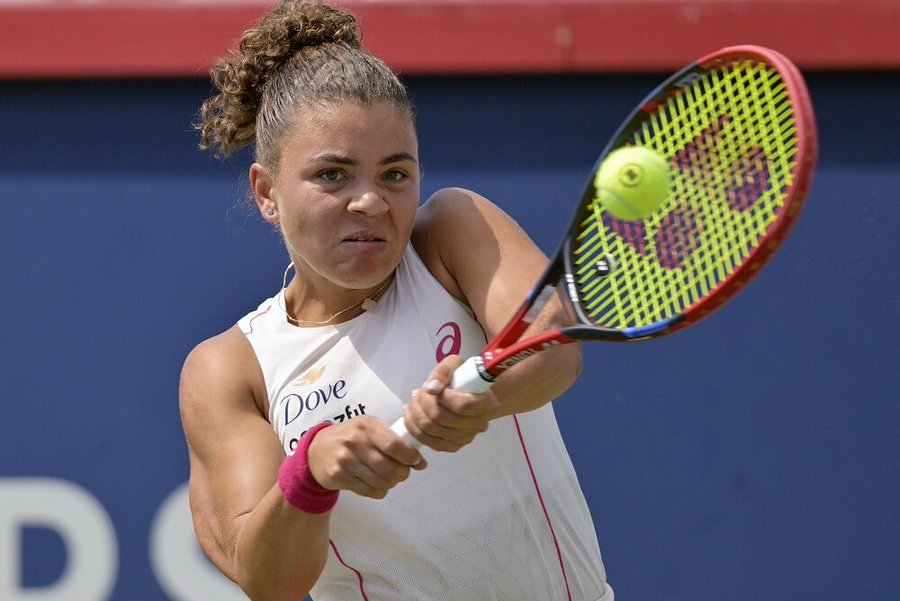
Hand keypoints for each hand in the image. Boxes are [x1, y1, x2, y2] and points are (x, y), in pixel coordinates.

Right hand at [306, 417, 425, 499]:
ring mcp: (345, 459)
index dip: (410, 457)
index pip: (394, 444)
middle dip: (402, 474)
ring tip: (388, 479)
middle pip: (390, 467)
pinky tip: (375, 485)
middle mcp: (355, 440)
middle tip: (401, 474)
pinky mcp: (338, 475)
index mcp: (367, 425)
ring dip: (390, 484)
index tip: (417, 462)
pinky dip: (378, 491)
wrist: (316, 450)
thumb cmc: (350, 437)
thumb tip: (420, 461)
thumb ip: (393, 440)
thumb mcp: (368, 429)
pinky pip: (368, 491)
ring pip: (381, 481)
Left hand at [402, 355, 500, 451]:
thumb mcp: (455, 364)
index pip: (464, 406)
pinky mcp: (453, 446)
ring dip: (415, 414)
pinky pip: (429, 442)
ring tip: (413, 402)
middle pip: (442, 418)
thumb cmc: (463, 377)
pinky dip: (415, 428)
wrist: (468, 394)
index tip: (437, 388)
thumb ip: (444, 371)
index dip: (444, 397)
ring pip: (431, 430)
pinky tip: (412, 416)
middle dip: (422, 403)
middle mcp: (479, 424)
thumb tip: (431, 389)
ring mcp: (466, 438)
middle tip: (418, 392)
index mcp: (487, 404)